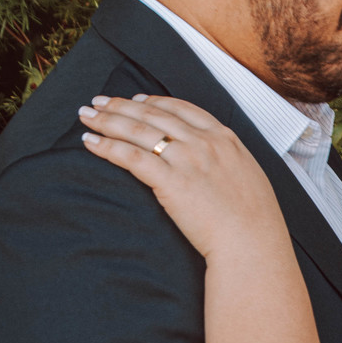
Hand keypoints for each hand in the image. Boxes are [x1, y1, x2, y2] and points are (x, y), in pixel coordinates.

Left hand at [79, 94, 284, 260]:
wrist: (252, 242)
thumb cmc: (254, 220)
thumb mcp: (248, 176)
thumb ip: (227, 160)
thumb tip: (214, 163)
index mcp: (224, 138)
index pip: (181, 108)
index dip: (153, 102)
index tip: (134, 100)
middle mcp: (204, 142)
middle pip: (153, 114)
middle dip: (121, 105)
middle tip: (98, 102)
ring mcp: (187, 160)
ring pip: (138, 130)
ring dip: (107, 120)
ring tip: (86, 116)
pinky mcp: (170, 182)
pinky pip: (131, 157)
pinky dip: (107, 147)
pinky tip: (90, 142)